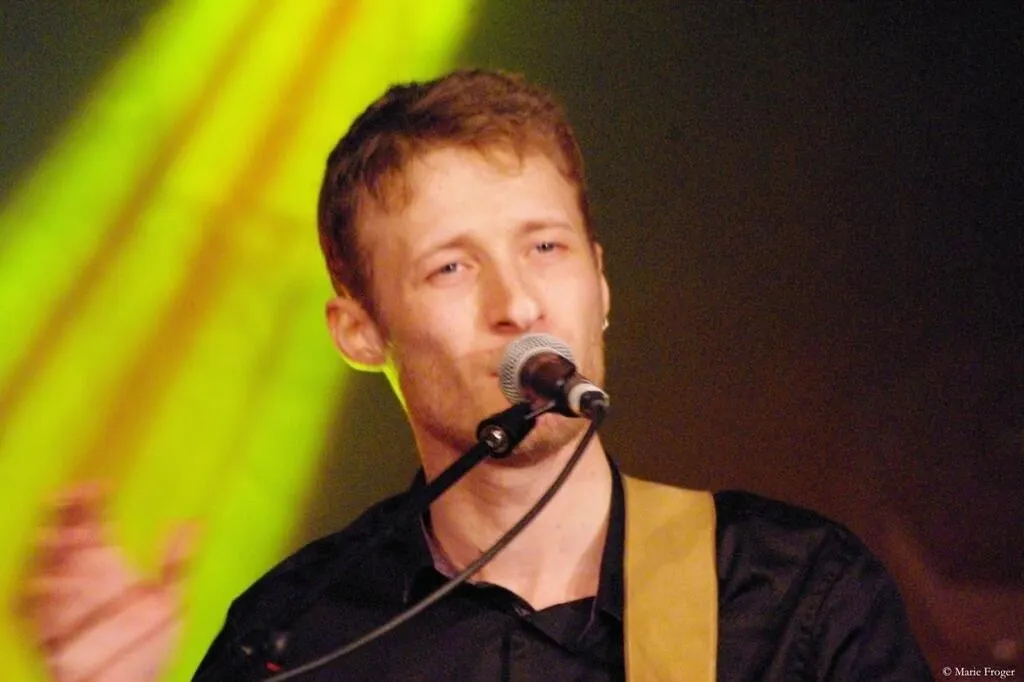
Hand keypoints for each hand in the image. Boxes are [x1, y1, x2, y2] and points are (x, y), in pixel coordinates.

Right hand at [21, 484, 193, 681]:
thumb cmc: (147, 646)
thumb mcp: (170, 601)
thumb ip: (177, 562)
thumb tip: (192, 524)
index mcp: (106, 567)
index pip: (92, 526)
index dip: (90, 503)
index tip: (98, 486)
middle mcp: (81, 583)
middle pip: (64, 543)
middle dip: (62, 522)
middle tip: (67, 502)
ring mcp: (63, 609)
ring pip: (44, 573)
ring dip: (47, 555)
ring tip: (56, 537)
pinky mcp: (50, 637)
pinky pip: (33, 615)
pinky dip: (36, 599)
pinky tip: (47, 584)